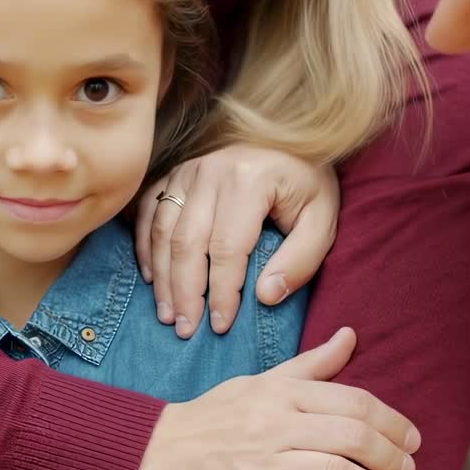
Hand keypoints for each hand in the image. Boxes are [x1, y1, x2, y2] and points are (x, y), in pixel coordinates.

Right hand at [127, 328, 420, 469]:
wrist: (157, 453)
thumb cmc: (215, 417)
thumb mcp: (261, 381)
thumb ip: (310, 365)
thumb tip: (350, 335)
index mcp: (280, 393)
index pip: (353, 402)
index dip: (392, 422)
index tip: (411, 438)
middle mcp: (273, 425)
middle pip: (352, 437)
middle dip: (391, 456)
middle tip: (408, 469)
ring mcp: (261, 466)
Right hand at [135, 145, 338, 337]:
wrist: (293, 141)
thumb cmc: (308, 186)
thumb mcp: (323, 221)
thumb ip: (300, 260)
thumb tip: (265, 297)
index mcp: (250, 180)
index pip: (227, 248)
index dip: (221, 292)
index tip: (220, 325)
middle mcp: (212, 170)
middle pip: (187, 242)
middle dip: (184, 292)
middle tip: (186, 329)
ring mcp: (189, 169)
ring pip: (163, 230)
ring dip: (162, 277)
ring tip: (168, 313)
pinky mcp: (176, 173)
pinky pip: (149, 212)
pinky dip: (146, 247)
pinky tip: (152, 278)